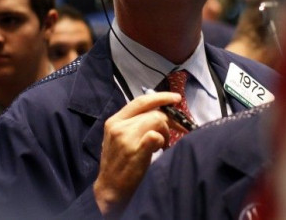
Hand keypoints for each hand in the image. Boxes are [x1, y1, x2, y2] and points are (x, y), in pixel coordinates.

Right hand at [93, 91, 180, 217]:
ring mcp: (126, 137)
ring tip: (162, 145)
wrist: (110, 188)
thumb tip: (161, 113)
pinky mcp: (135, 150)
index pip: (140, 101)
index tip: (176, 98)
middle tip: (174, 131)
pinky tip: (159, 149)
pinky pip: (156, 135)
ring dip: (165, 132)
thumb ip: (134, 123)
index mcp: (114, 120)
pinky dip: (162, 140)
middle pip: (153, 112)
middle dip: (168, 121)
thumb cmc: (118, 163)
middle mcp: (119, 126)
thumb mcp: (120, 137)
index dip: (160, 97)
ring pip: (157, 121)